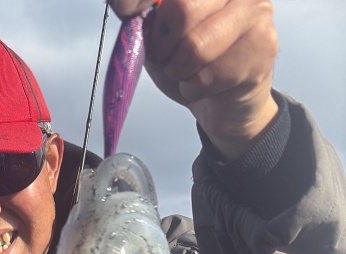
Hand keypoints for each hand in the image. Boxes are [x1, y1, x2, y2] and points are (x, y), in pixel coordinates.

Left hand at [108, 0, 278, 160]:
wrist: (228, 106)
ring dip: (180, 72)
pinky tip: (203, 88)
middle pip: (182, 9)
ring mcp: (256, 13)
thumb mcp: (162, 41)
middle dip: (163, 46)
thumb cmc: (196, 68)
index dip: (143, 6)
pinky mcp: (263, 47)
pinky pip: (211, 75)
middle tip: (167, 62)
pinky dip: (194, 90)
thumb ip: (149, 22)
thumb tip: (129, 9)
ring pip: (196, 45)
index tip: (128, 15)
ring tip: (186, 76)